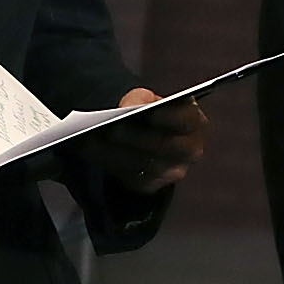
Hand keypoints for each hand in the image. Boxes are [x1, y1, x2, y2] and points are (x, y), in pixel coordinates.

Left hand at [79, 89, 208, 193]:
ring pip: (144, 165)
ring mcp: (172, 172)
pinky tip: (90, 151)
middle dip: (136, 138)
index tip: (150, 113)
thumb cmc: (146, 112)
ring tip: (92, 140)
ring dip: (115, 153)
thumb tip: (127, 108)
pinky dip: (108, 163)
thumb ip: (140, 99)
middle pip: (164, 147)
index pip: (186, 121)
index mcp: (193, 123)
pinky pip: (130, 178)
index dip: (169, 118)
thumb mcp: (145, 98)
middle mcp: (189, 151)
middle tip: (112, 130)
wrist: (141, 134)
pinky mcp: (152, 186)